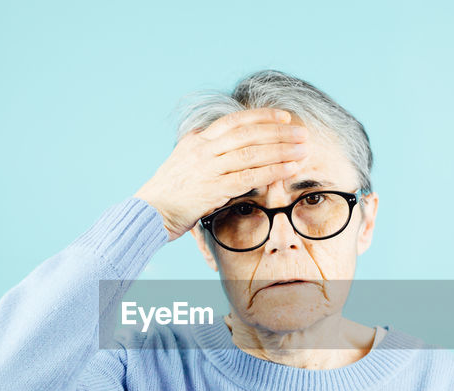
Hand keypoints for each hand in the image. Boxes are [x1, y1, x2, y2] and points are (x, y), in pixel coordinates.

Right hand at [134, 107, 308, 240]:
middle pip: (248, 133)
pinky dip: (273, 171)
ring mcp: (208, 168)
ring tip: (303, 149)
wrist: (149, 212)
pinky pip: (250, 176)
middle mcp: (203, 149)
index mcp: (197, 140)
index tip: (284, 116)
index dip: (262, 116)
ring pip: (252, 152)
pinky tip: (289, 169)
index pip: (235, 120)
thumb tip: (215, 135)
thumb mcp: (183, 160)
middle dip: (279, 131)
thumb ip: (202, 147)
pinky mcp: (213, 189)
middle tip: (302, 131)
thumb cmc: (169, 191)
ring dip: (281, 149)